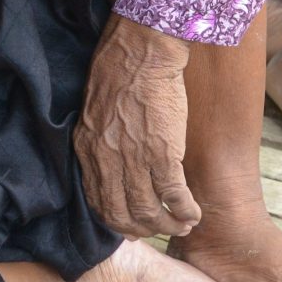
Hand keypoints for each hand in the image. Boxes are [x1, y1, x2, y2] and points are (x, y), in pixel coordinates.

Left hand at [75, 13, 200, 237]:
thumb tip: (110, 165)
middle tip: (161, 230)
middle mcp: (107, 159)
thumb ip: (99, 142)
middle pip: (122, 214)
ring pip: (150, 210)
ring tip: (182, 224)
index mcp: (87, 149)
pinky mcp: (162, 152)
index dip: (116, 222)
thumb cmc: (118, 72)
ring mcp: (133, 158)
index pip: (97, 202)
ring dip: (169, 224)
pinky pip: (174, 195)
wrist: (140, 51)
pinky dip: (186, 210)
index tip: (131, 228)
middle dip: (144, 229)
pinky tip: (194, 213)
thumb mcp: (95, 111)